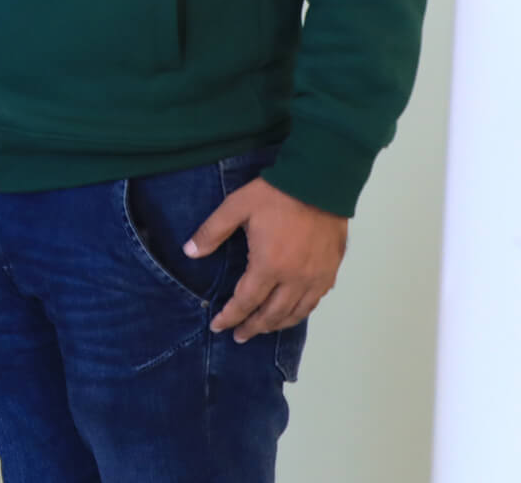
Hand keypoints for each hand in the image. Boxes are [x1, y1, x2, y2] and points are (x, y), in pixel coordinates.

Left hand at [187, 177, 348, 341]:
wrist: (320, 183)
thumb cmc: (275, 195)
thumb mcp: (235, 207)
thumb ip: (212, 232)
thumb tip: (189, 253)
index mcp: (268, 266)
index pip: (246, 302)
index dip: (230, 317)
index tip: (218, 326)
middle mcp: (294, 278)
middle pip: (272, 314)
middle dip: (253, 327)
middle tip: (239, 336)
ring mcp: (316, 277)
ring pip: (296, 312)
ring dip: (277, 325)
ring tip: (262, 329)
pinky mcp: (331, 271)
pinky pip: (315, 302)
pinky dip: (300, 312)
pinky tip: (292, 312)